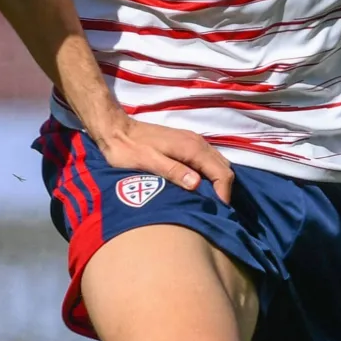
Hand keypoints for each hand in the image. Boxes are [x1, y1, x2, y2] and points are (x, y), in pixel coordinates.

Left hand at [93, 120, 236, 204]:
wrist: (115, 129)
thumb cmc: (128, 149)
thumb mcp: (147, 163)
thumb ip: (172, 171)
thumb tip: (196, 183)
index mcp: (191, 148)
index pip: (221, 172)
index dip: (223, 193)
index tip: (218, 211)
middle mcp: (197, 142)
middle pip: (224, 167)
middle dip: (225, 189)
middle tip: (217, 210)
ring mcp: (193, 141)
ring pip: (218, 163)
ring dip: (219, 181)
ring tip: (211, 201)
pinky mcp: (187, 143)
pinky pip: (209, 160)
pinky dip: (212, 174)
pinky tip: (202, 187)